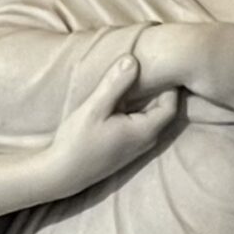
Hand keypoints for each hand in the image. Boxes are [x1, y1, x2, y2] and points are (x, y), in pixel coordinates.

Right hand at [35, 54, 178, 200]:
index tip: (160, 65)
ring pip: (151, 116)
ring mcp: (137, 146)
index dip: (169, 84)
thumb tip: (133, 59)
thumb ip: (115, 85)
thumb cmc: (77, 142)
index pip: (171, 104)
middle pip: (163, 109)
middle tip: (149, 66)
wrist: (61, 174)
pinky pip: (141, 123)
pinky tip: (122, 97)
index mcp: (145, 131)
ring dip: (146, 98)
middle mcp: (146, 140)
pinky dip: (137, 108)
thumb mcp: (94, 109)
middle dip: (159, 88)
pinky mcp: (126, 147)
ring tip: (136, 77)